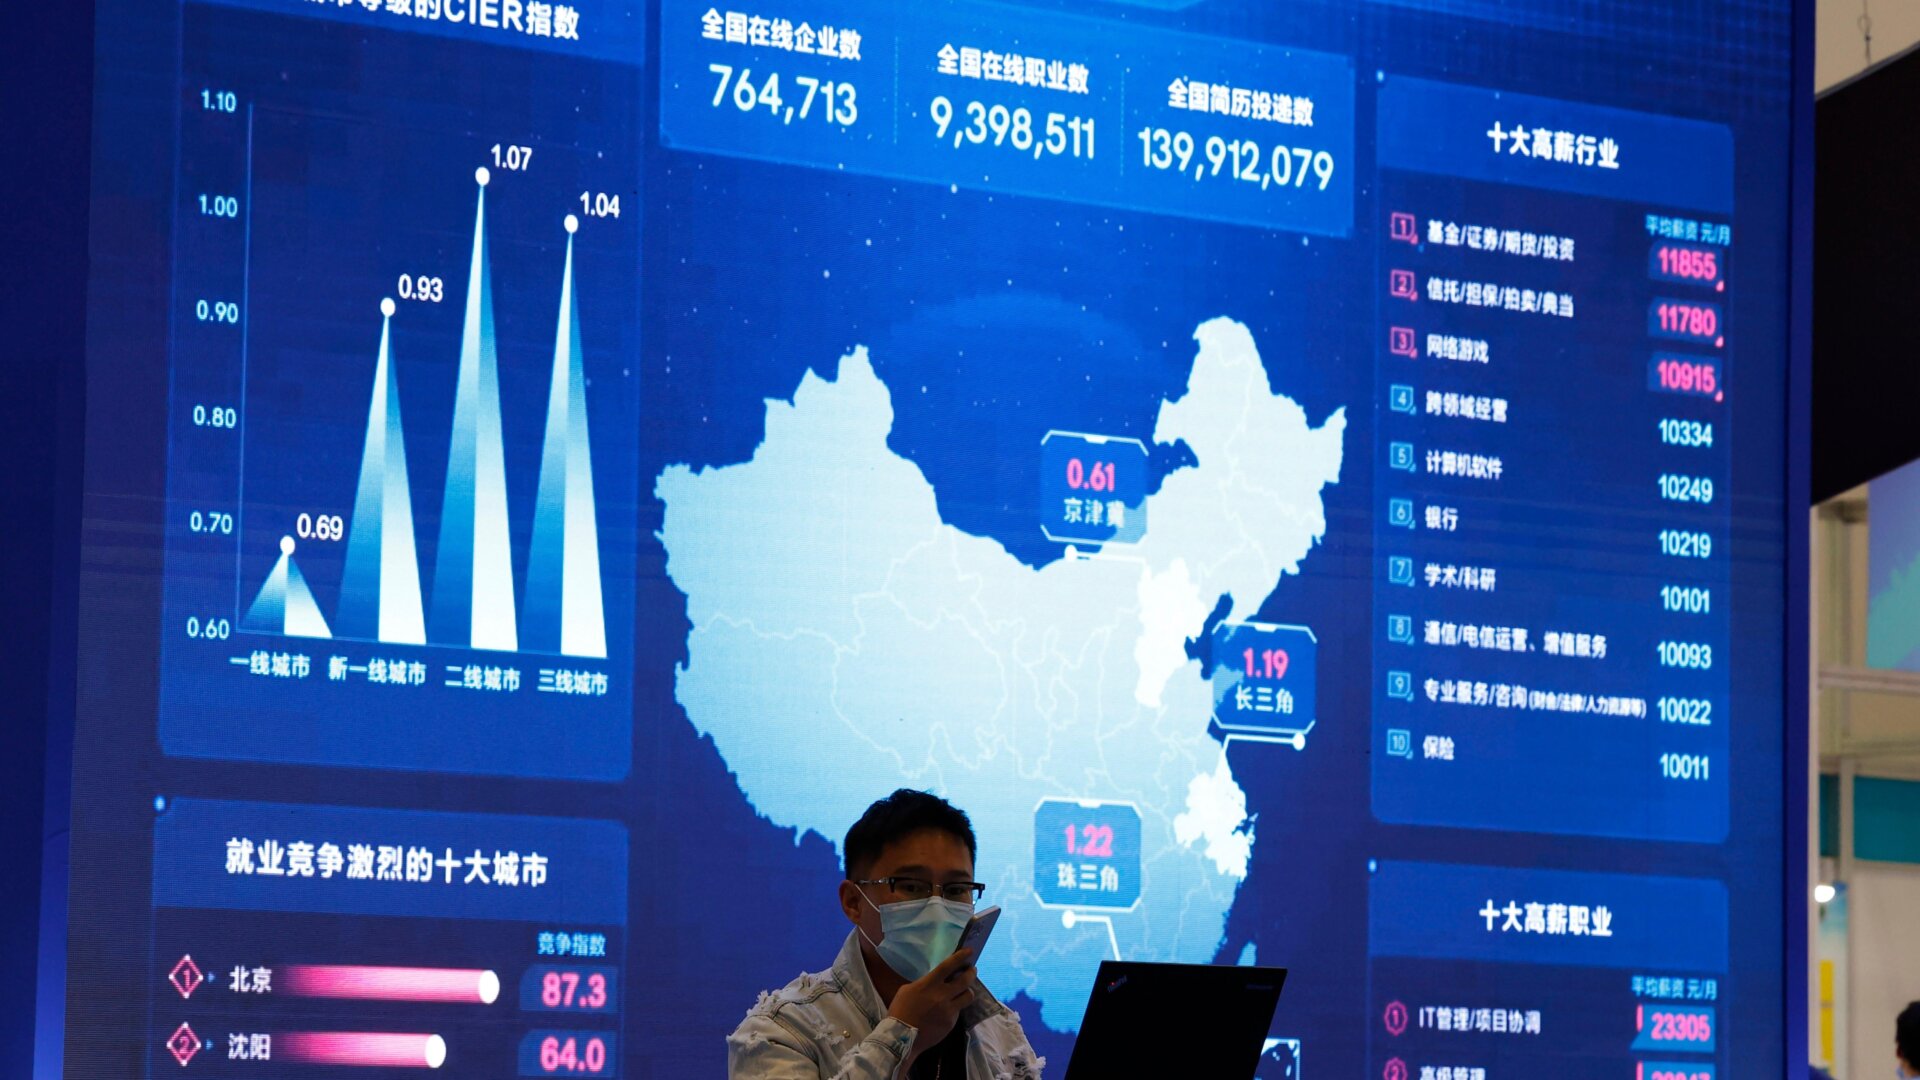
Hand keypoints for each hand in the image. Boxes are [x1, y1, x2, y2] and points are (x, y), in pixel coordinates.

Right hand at [886, 948, 977, 1066]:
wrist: (901, 1037)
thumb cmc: (900, 1011)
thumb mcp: (907, 990)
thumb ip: (924, 984)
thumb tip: (934, 982)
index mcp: (929, 984)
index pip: (948, 966)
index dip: (960, 957)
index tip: (969, 951)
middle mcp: (942, 995)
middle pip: (965, 980)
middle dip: (971, 972)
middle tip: (972, 970)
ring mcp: (949, 1010)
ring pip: (968, 996)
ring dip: (968, 990)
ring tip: (964, 990)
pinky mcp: (951, 1022)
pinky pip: (959, 1011)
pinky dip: (956, 1007)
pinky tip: (950, 1008)